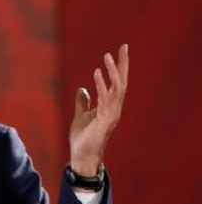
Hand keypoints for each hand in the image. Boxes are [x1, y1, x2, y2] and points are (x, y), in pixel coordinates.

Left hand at [70, 44, 128, 175]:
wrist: (81, 156)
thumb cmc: (83, 138)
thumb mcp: (80, 115)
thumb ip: (83, 102)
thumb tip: (82, 88)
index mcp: (109, 106)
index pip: (117, 82)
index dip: (119, 67)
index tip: (120, 50)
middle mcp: (114, 108)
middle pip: (121, 82)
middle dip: (122, 64)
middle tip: (123, 47)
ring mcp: (111, 114)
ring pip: (116, 89)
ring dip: (112, 72)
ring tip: (107, 57)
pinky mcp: (104, 121)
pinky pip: (104, 100)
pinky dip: (101, 85)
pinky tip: (96, 73)